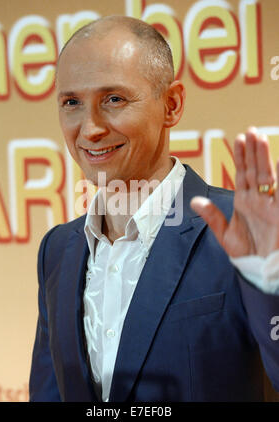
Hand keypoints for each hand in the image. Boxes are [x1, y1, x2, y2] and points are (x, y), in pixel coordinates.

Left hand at [190, 127, 278, 257]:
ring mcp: (271, 206)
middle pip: (255, 170)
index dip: (241, 157)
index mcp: (244, 202)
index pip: (242, 174)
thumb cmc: (245, 254)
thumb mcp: (224, 235)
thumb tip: (194, 201)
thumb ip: (212, 216)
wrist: (260, 271)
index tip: (239, 139)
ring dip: (264, 159)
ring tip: (261, 139)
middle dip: (253, 152)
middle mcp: (259, 200)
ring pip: (268, 177)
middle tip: (251, 131)